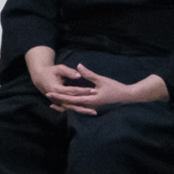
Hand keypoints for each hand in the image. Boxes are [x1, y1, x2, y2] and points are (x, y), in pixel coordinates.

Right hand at [25, 48, 90, 107]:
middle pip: (73, 102)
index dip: (83, 91)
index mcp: (56, 88)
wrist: (39, 78)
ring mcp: (56, 101)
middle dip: (86, 102)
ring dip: (82, 110)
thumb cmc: (50, 72)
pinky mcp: (57, 103)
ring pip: (71, 108)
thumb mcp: (58, 68)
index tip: (94, 90)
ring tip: (94, 112)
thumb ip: (69, 72)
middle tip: (98, 102)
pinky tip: (85, 112)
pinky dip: (76, 111)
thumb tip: (79, 75)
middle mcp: (56, 97)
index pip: (72, 91)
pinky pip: (68, 109)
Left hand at [50, 64, 166, 116]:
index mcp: (90, 99)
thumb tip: (78, 66)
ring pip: (74, 107)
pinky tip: (66, 104)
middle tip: (46, 96)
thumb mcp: (101, 80)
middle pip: (70, 104)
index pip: (71, 99)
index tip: (49, 92)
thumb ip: (89, 74)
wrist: (127, 95)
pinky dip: (71, 105)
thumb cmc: (115, 87)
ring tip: (52, 103)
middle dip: (58, 101)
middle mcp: (89, 105)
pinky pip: (79, 106)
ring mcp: (91, 106)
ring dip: (63, 105)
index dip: (59, 96)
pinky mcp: (93, 105)